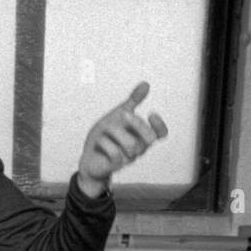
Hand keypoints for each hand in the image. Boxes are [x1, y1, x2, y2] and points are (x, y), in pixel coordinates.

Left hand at [77, 82, 167, 197]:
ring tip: (104, 129)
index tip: (151, 113)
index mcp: (141, 136)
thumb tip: (146, 84)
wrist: (89, 158)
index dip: (160, 125)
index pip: (161, 134)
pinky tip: (99, 141)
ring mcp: (127, 159)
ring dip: (115, 131)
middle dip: (138, 124)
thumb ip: (132, 101)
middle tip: (123, 114)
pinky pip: (115, 153)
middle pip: (150, 139)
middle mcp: (138, 148)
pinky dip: (105, 143)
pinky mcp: (114, 166)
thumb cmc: (107, 137)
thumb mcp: (118, 116)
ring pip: (131, 145)